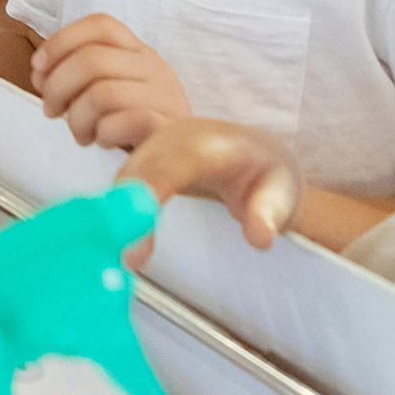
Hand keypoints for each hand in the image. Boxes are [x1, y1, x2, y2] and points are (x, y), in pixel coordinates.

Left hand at [32, 14, 192, 149]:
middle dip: (57, 86)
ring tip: (81, 134)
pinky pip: (123, 123)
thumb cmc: (137, 122)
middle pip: (91, 59)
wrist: (188, 158)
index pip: (100, 25)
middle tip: (51, 111)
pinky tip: (102, 142)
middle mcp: (153, 67)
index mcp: (137, 51)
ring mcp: (164, 97)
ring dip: (77, 118)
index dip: (60, 41)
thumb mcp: (110, 89)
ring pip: (101, 94)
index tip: (38, 68)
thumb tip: (39, 74)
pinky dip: (102, 134)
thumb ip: (75, 77)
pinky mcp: (168, 129)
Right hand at [116, 118, 303, 263]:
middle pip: (139, 167)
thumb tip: (260, 237)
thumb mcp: (282, 191)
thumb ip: (270, 213)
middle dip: (123, 207)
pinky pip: (122, 183)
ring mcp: (155, 146)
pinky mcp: (144, 161)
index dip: (150, 189)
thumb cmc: (267, 175)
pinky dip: (112, 211)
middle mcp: (175, 139)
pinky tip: (111, 241)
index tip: (137, 222)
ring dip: (114, 214)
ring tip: (120, 255)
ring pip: (125, 175)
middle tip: (125, 256)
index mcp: (210, 144)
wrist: (256, 154)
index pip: (173, 163)